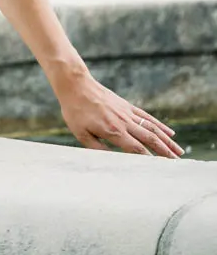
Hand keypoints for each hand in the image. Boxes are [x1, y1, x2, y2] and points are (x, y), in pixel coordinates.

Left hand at [57, 73, 183, 157]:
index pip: (136, 149)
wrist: (75, 84)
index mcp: (113, 131)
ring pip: (152, 128)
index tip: (161, 170)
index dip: (149, 160)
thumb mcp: (80, 133)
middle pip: (150, 139)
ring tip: (179, 151)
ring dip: (167, 140)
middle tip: (178, 163)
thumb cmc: (75, 110)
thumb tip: (110, 162)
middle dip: (165, 152)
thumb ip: (96, 148)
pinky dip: (160, 125)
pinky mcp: (126, 105)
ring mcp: (127, 112)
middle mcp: (124, 122)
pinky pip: (146, 116)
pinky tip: (170, 132)